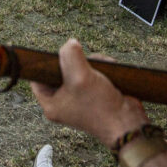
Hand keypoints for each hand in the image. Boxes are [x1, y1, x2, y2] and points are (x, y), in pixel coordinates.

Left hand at [31, 39, 148, 147]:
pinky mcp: (94, 94)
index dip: (45, 64)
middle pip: (61, 70)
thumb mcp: (80, 77)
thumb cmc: (101, 108)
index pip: (38, 79)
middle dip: (75, 62)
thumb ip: (70, 56)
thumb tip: (70, 43)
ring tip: (101, 68)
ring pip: (79, 69)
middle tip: (84, 63)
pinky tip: (108, 70)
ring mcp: (79, 98)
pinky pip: (93, 73)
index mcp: (52, 104)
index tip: (56, 53)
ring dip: (92, 64)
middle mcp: (64, 102)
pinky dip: (101, 68)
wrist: (128, 123)